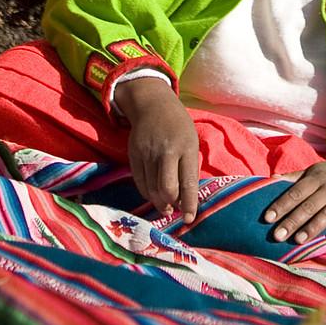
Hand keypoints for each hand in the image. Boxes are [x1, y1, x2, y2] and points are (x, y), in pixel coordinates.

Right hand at [114, 77, 198, 222]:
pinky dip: (148, 193)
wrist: (153, 105)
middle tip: (176, 209)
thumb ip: (189, 168)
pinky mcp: (133, 155)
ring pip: (151, 189)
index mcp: (186, 147)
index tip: (189, 219)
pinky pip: (140, 182)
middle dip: (172, 204)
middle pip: (167, 189)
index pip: (188, 182)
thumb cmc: (179, 126)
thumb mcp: (191, 142)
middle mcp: (166, 151)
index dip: (189, 204)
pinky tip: (154, 195)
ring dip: (159, 202)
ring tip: (166, 206)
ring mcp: (147, 153)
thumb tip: (186, 199)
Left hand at [262, 155, 325, 243]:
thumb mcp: (315, 171)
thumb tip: (270, 179)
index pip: (296, 192)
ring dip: (314, 226)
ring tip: (299, 240)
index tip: (267, 218)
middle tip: (277, 236)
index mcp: (316, 177)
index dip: (282, 205)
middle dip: (293, 220)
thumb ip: (293, 177)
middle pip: (310, 204)